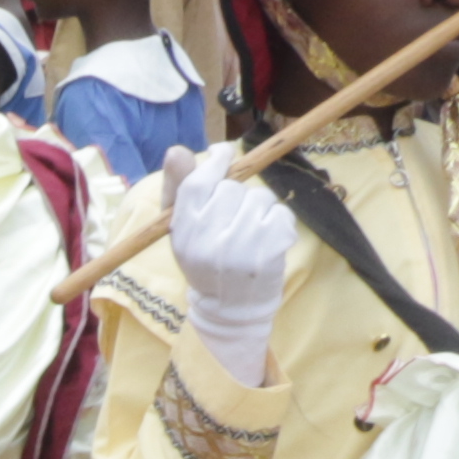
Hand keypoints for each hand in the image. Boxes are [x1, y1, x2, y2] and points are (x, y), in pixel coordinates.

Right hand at [164, 147, 293, 385]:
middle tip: (232, 219)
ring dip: (259, 209)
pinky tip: (266, 242)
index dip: (215, 162)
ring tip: (250, 233)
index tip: (223, 154)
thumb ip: (178, 188)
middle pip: (231, 188)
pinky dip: (278, 223)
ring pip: (259, 198)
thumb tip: (177, 149)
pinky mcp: (270, 252)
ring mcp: (242, 246)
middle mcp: (210, 239)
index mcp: (184, 231)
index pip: (198, 183)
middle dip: (235, 195)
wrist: (229, 309)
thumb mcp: (181, 229)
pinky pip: (281, 213)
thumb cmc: (203, 261)